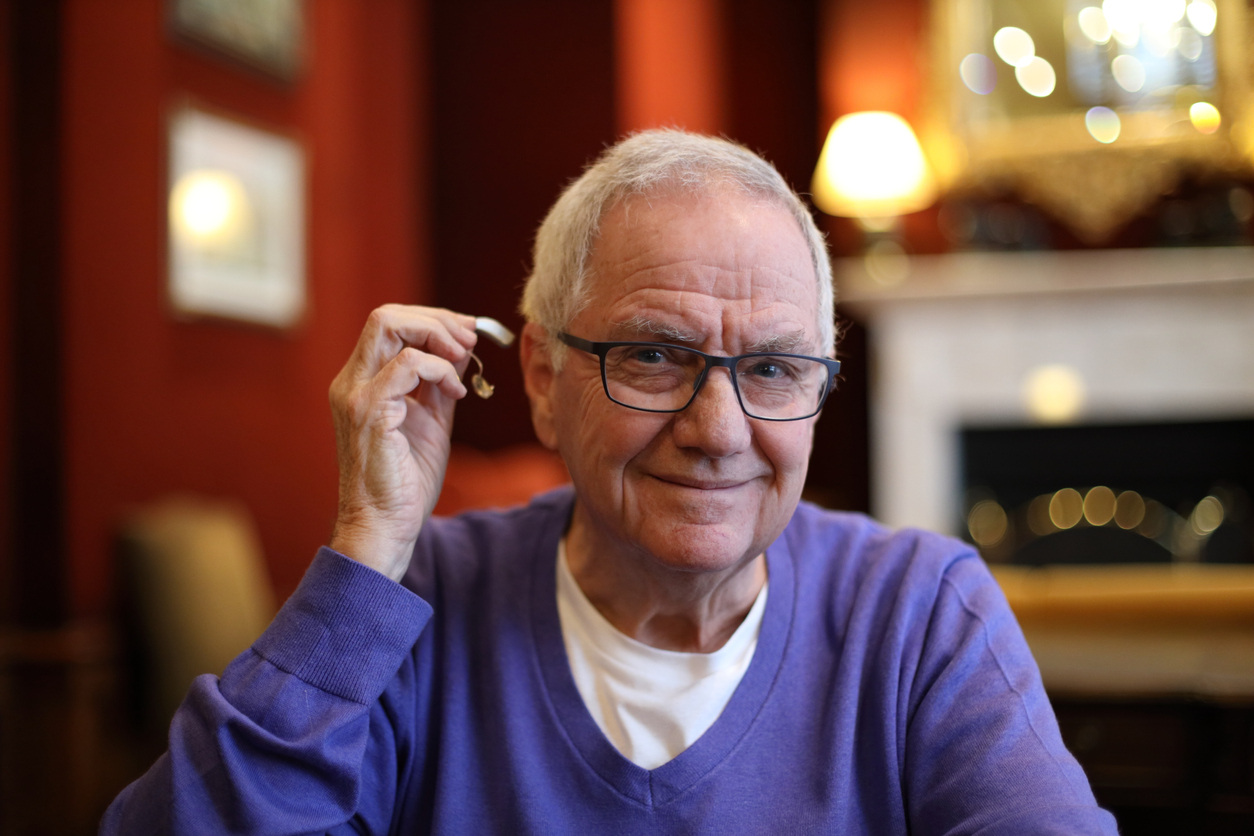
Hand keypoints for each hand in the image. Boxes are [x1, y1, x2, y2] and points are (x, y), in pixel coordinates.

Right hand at [328, 305, 477, 580]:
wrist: (386, 527)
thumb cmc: (405, 482)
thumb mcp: (431, 420)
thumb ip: (440, 383)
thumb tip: (461, 350)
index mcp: (362, 382)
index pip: (389, 325)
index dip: (432, 320)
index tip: (467, 333)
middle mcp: (350, 382)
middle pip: (386, 315)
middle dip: (436, 319)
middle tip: (470, 339)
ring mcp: (354, 394)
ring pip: (388, 325)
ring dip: (437, 335)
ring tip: (465, 359)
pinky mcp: (368, 410)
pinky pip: (405, 364)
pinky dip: (438, 369)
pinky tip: (456, 392)